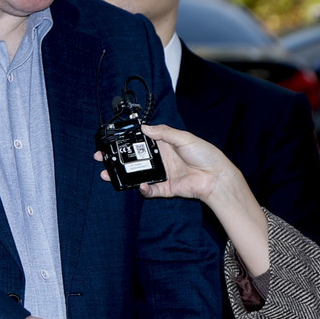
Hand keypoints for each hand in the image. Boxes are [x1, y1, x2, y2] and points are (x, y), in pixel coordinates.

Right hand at [96, 124, 234, 203]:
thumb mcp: (185, 138)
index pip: (141, 141)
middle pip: (135, 158)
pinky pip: (150, 190)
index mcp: (165, 144)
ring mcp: (162, 174)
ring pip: (137, 174)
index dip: (127, 141)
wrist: (217, 177)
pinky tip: (141, 185)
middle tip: (102, 157)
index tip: (112, 140)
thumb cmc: (206, 155)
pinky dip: (144, 189)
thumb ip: (164, 133)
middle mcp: (161, 159)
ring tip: (108, 174)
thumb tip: (145, 127)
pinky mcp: (165, 188)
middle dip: (118, 158)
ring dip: (123, 174)